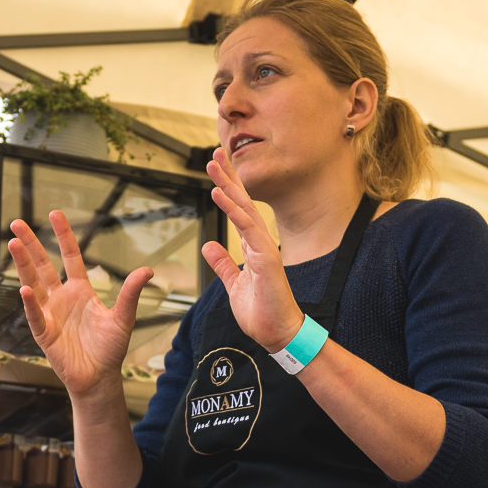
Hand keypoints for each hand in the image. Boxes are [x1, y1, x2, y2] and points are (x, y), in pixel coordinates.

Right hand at [6, 211, 154, 397]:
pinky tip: (26, 288)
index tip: (54, 214)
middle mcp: (62, 298)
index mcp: (81, 291)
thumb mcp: (123, 318)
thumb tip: (148, 270)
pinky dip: (30, 302)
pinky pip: (35, 314)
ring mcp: (50, 313)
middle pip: (43, 265)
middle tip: (16, 223)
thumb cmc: (111, 349)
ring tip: (13, 243)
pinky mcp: (44, 333)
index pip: (70, 256)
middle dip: (30, 244)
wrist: (100, 378)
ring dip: (23, 264)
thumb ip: (131, 294)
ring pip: (33, 283)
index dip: (63, 236)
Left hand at [200, 148, 304, 350]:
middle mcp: (260, 242)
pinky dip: (232, 209)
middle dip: (227, 176)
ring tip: (213, 165)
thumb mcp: (234, 283)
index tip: (216, 167)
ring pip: (244, 208)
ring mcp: (265, 248)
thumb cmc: (261, 312)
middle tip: (214, 153)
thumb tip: (210, 245)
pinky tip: (218, 193)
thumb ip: (224, 263)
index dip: (227, 187)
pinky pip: (246, 229)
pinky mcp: (267, 259)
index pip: (239, 210)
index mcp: (254, 246)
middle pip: (242, 201)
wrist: (277, 334)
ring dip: (227, 185)